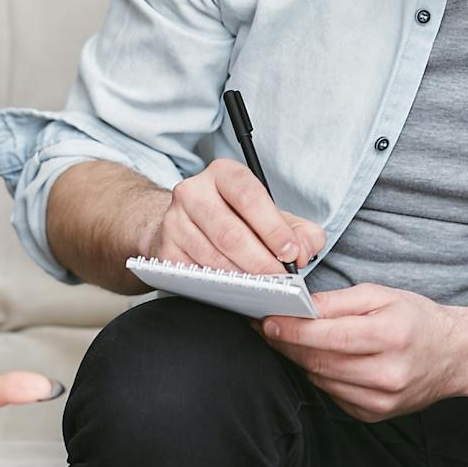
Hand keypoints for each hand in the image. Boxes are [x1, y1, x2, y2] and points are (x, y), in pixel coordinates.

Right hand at [148, 158, 326, 275]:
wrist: (188, 227)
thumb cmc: (237, 221)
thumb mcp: (273, 218)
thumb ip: (300, 231)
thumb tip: (303, 250)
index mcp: (224, 174)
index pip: (249, 196)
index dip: (272, 228)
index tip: (291, 254)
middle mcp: (193, 191)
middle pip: (229, 232)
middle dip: (260, 262)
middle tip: (280, 282)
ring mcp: (173, 220)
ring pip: (211, 257)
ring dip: (241, 279)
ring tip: (263, 290)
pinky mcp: (164, 250)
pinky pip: (194, 274)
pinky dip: (217, 288)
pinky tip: (234, 292)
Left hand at [260, 284, 461, 420]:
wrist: (453, 356)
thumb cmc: (416, 321)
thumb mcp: (380, 296)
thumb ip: (337, 301)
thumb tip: (298, 306)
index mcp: (389, 336)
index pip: (326, 336)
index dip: (291, 329)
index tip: (266, 320)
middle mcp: (386, 373)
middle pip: (318, 361)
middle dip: (286, 344)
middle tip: (267, 327)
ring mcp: (381, 399)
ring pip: (320, 380)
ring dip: (300, 360)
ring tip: (292, 340)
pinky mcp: (374, 414)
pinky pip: (332, 394)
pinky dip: (321, 376)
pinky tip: (323, 360)